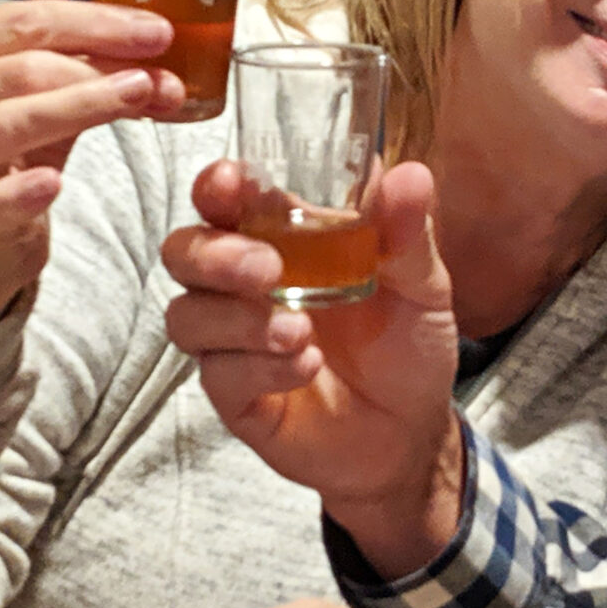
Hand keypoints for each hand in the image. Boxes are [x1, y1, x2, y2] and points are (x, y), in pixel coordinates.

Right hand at [0, 0, 182, 325]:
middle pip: (22, 70)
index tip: (157, 31)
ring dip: (82, 108)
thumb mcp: (40, 100)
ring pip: (12, 122)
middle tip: (157, 77)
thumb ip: (89, 74)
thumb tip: (165, 65)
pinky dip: (22, 191)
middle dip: (99, 69)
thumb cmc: (6, 152)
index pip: (25, 22)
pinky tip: (54, 183)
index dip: (96, 23)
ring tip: (139, 100)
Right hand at [162, 160, 465, 576]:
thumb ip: (408, 234)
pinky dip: (260, 367)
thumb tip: (410, 175)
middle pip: (184, 252)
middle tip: (267, 268)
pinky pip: (219, 375)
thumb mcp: (422, 286)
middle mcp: (245, 286)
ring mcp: (235, 342)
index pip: (226, 200)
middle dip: (213, 254)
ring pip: (187, 316)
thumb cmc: (407, 344)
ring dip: (237, 318)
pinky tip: (306, 366)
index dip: (216, 186)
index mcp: (284, 240)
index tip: (229, 183)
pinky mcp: (236, 396)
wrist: (413, 432)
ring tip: (299, 331)